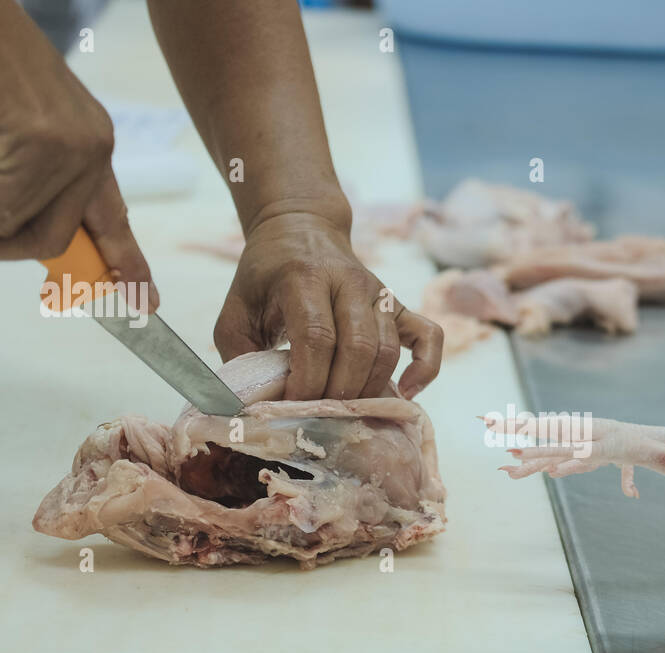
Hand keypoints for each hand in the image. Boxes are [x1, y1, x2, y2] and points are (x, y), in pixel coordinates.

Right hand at [0, 0, 154, 302]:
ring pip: (14, 228)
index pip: (112, 217)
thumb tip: (9, 228)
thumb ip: (17, 179)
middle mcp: (91, 149)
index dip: (125, 262)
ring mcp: (73, 149)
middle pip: (55, 241)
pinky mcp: (44, 148)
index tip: (144, 300)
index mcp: (87, 144)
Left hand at [213, 211, 443, 399]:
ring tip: (346, 409)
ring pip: (388, 349)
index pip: (317, 336)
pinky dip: (425, 369)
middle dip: (339, 391)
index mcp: (304, 278)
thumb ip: (239, 354)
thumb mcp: (235, 310)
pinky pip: (429, 337)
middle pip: (358, 347)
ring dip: (369, 388)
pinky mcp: (399, 305)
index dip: (307, 380)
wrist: (299, 229)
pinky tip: (404, 392)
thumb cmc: (264, 278)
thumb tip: (254, 405)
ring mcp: (380, 293)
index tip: (292, 405)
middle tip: (320, 412)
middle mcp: (349, 282)